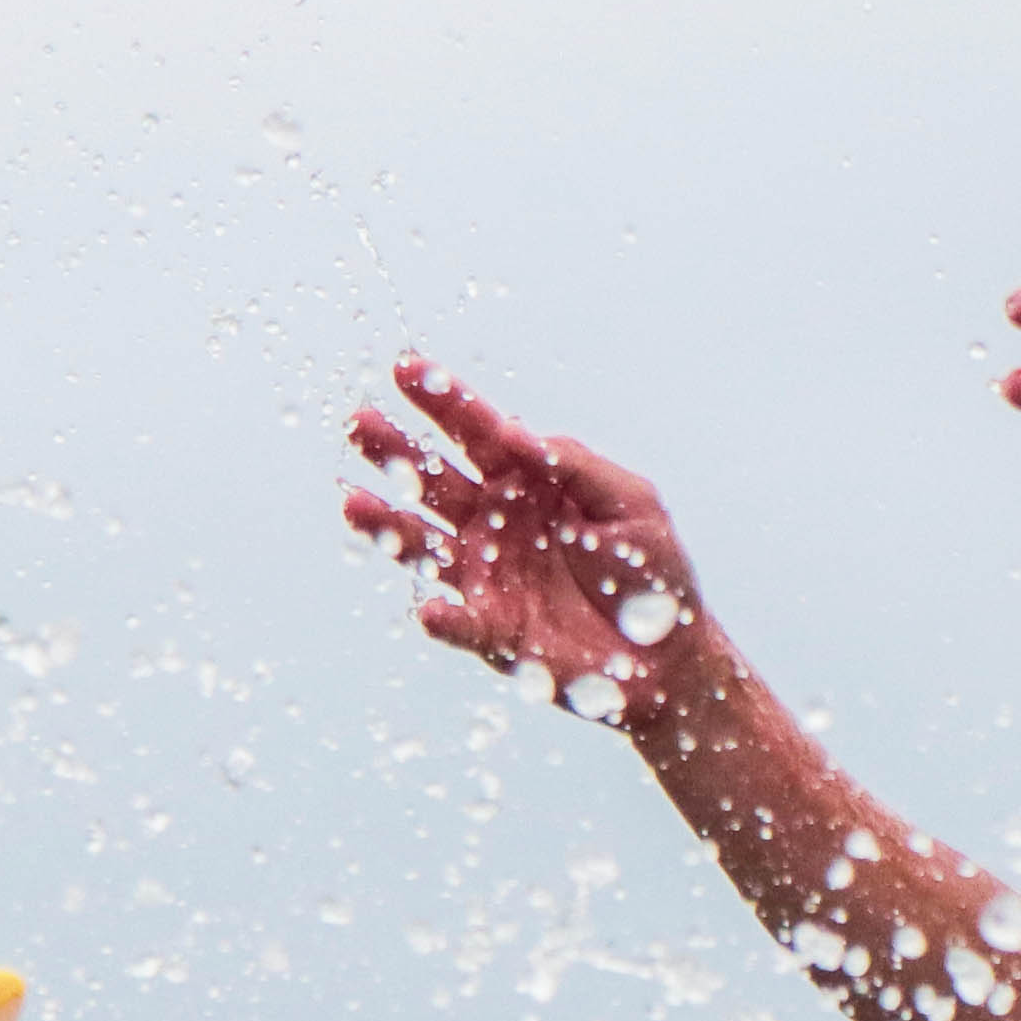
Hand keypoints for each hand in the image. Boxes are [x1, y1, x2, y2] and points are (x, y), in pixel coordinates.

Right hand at [343, 358, 718, 726]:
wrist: (668, 653)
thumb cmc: (650, 569)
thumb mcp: (629, 501)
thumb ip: (574, 463)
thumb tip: (514, 433)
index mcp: (526, 480)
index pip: (478, 432)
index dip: (443, 401)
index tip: (405, 367)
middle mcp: (492, 522)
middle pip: (433, 480)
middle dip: (396, 451)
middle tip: (359, 421)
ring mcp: (484, 575)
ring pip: (424, 545)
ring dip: (388, 525)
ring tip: (353, 502)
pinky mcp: (492, 631)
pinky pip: (460, 623)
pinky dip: (443, 619)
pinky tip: (429, 609)